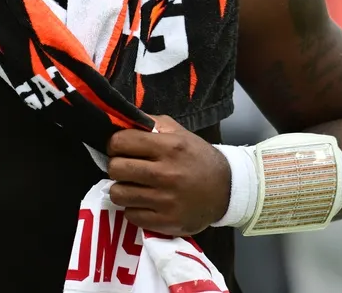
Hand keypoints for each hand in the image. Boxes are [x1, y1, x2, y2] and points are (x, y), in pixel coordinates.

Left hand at [106, 115, 230, 235]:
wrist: (227, 190)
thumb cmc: (197, 158)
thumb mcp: (179, 133)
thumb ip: (151, 124)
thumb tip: (121, 120)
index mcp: (169, 147)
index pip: (121, 142)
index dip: (115, 144)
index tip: (120, 148)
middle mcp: (166, 174)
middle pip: (115, 168)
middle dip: (116, 166)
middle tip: (126, 167)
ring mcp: (166, 200)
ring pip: (118, 194)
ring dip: (121, 189)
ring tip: (133, 185)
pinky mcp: (166, 222)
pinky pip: (131, 215)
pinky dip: (133, 208)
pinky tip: (144, 202)